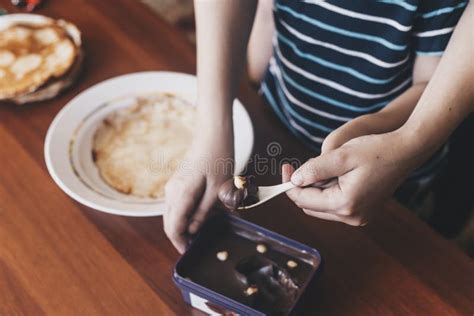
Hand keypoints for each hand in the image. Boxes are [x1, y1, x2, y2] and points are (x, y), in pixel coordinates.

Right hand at [164, 135, 232, 252]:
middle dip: (181, 237)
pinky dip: (186, 213)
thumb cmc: (219, 158)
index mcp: (180, 195)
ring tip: (205, 229)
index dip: (180, 244)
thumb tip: (192, 231)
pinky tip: (203, 213)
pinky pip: (177, 204)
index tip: (191, 252)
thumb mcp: (218, 189)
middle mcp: (171, 191)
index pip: (172, 228)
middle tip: (199, 244)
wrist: (213, 134)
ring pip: (172, 214)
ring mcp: (173, 186)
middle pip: (169, 223)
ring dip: (185, 225)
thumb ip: (204, 212)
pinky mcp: (178, 182)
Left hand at [283, 131, 418, 225]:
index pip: (304, 200)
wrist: (405, 151)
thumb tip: (294, 180)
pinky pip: (334, 205)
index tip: (285, 167)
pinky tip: (333, 174)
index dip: (289, 185)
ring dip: (314, 189)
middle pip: (311, 207)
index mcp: (345, 204)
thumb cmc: (376, 150)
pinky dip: (327, 191)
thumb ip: (315, 169)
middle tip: (297, 166)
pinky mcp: (362, 212)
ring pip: (321, 207)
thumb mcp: (341, 155)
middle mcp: (352, 217)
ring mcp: (359, 217)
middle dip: (301, 188)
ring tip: (322, 167)